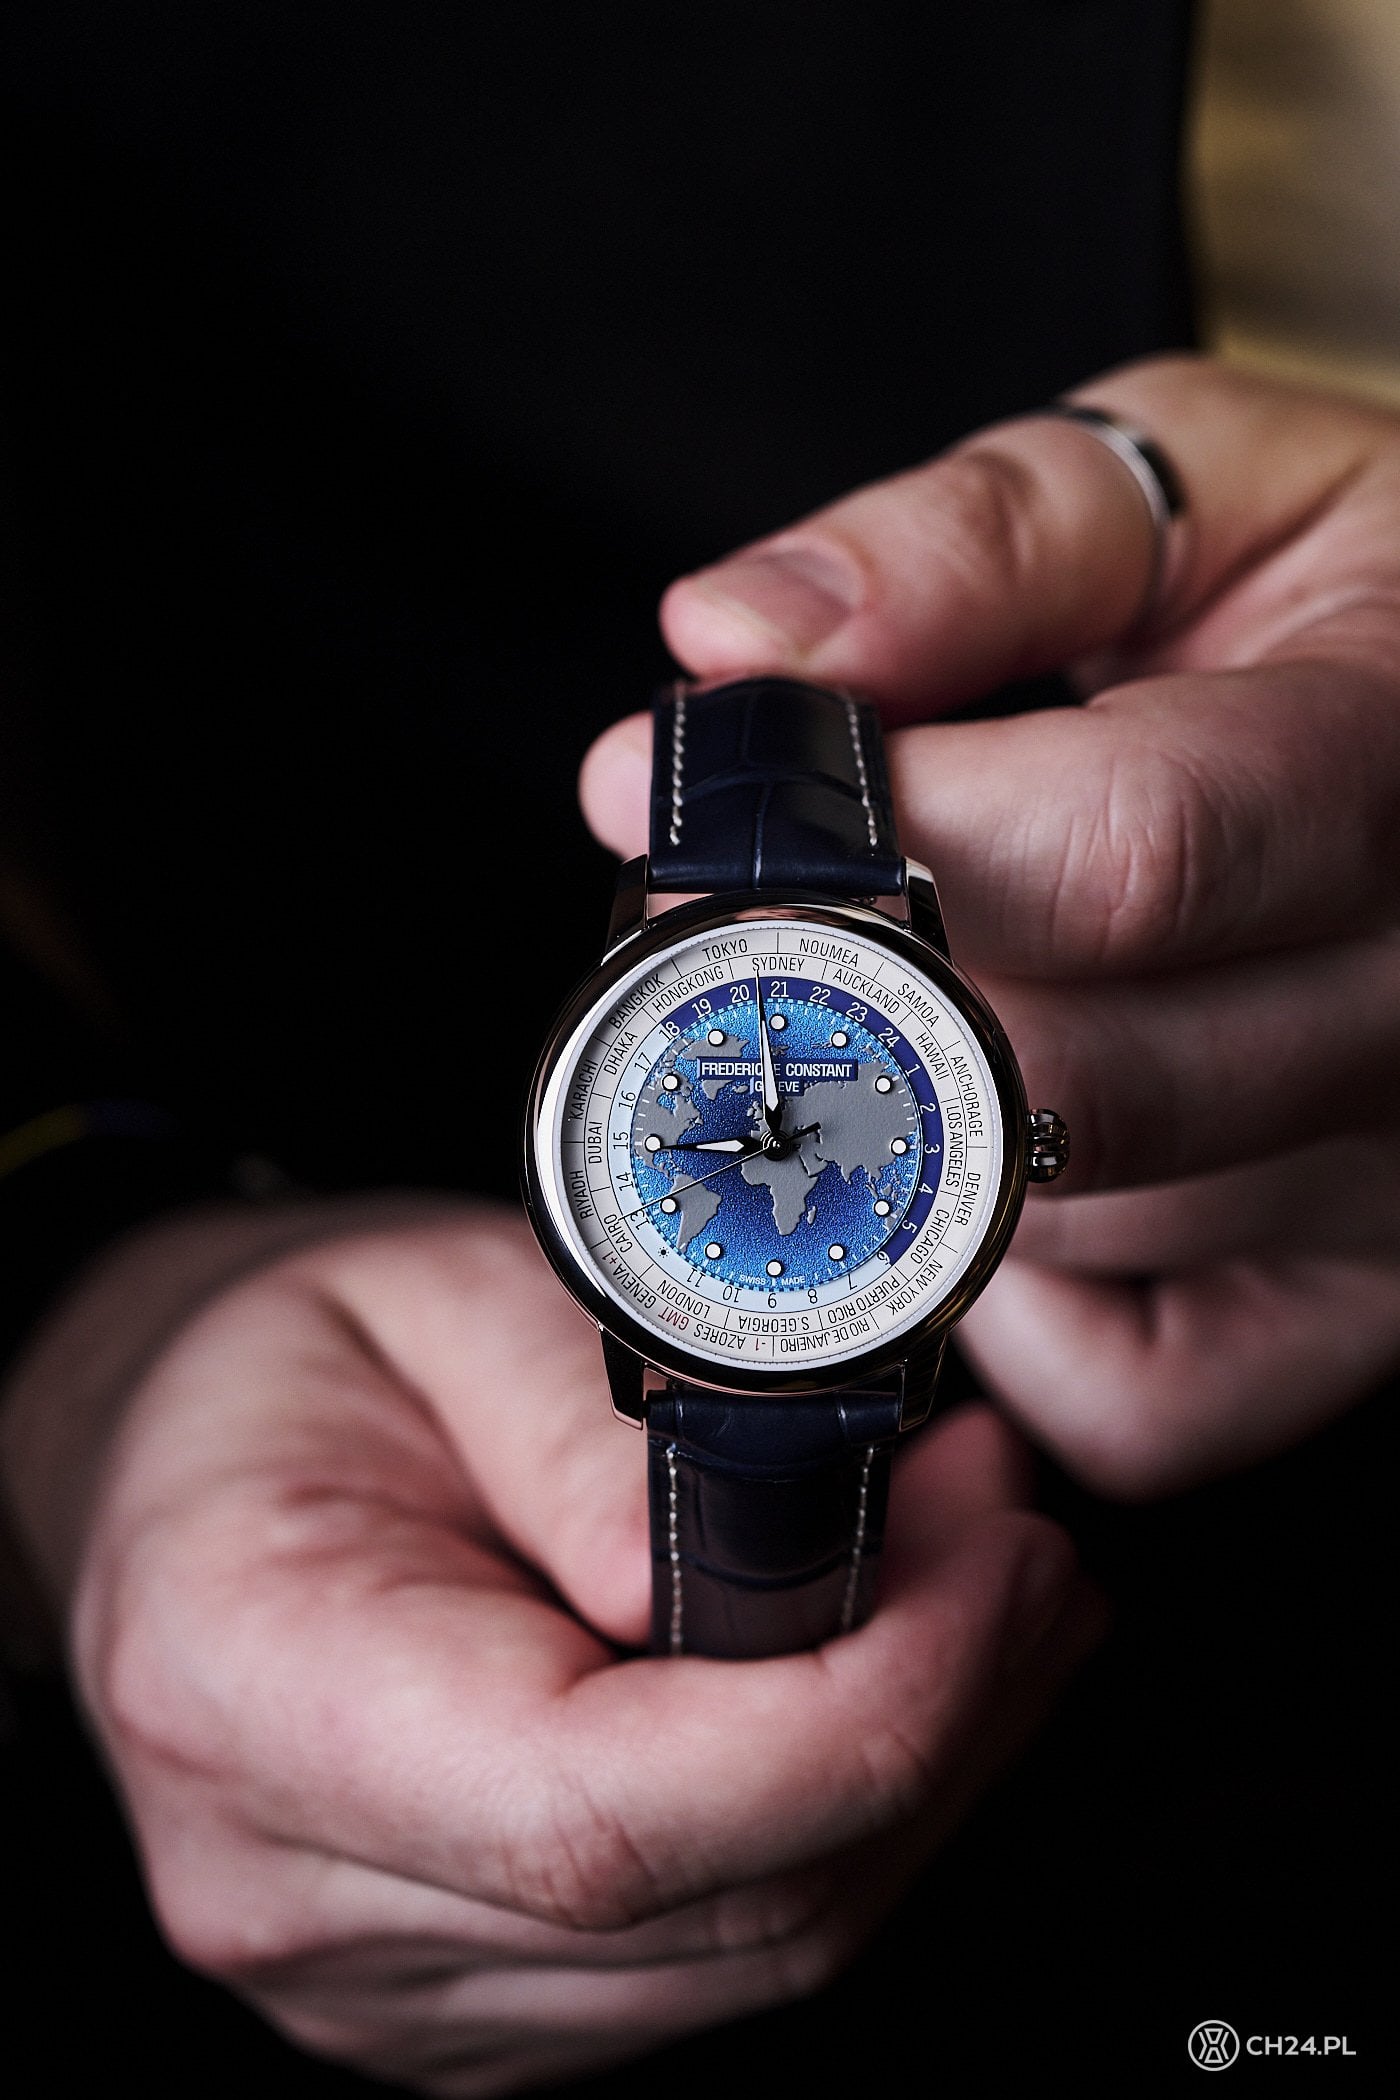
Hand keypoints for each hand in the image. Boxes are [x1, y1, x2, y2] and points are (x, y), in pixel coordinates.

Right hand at [0, 1201, 1092, 2095]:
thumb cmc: (301, 1363)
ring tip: (986, 1579)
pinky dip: (845, 1816)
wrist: (189, 1464)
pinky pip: (723, 1949)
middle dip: (938, 1715)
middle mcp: (300, 1891)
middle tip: (1016, 1530)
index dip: (853, 1714)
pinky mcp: (474, 1990)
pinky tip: (896, 1673)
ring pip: (755, 1950)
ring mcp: (386, 1978)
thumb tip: (786, 1559)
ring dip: (923, 1767)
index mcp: (253, 1690)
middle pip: (718, 1904)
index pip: (602, 1818)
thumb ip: (596, 1430)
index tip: (992, 1567)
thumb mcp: (440, 1296)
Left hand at [581, 356, 1399, 1497]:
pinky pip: (1131, 1405)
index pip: (1125, 857)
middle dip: (845, 1011)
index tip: (713, 808)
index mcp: (1395, 765)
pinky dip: (1019, 1322)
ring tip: (928, 993)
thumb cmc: (1334, 599)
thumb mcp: (1187, 489)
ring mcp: (1397, 1189)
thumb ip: (967, 545)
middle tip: (742, 928)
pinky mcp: (1352, 1306)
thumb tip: (728, 646)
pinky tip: (1009, 1168)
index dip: (877, 846)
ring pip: (1068, 1240)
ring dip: (925, 1135)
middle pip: (1067, 1088)